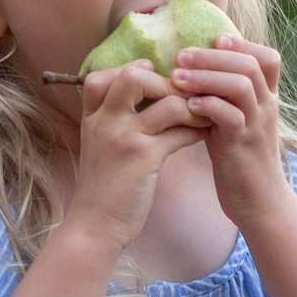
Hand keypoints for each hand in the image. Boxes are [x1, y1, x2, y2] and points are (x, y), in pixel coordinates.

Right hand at [64, 61, 210, 251]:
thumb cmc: (102, 186)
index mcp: (91, 116)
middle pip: (134, 76)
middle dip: (166, 81)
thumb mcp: (98, 144)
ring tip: (202, 114)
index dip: (132, 71)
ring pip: (168, 102)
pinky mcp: (144, 158)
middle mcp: (104, 121)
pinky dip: (198, 130)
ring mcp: (124, 138)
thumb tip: (148, 92)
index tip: (154, 82)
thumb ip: (113, 118)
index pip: (103, 75)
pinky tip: (205, 133)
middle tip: (183, 96)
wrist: (94, 225)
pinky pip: (181, 132)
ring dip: (192, 106)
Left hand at [171, 36, 289, 227]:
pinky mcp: (243, 145)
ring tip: (176, 77)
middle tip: (181, 55)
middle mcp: (267, 107)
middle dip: (212, 56)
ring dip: (205, 76)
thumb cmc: (240, 161)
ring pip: (241, 85)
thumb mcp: (237, 122)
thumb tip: (197, 72)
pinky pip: (230, 116)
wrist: (259, 203)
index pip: (268, 58)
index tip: (213, 40)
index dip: (242, 44)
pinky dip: (207, 106)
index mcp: (267, 99)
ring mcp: (257, 125)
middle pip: (249, 65)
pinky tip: (186, 105)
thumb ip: (225, 98)